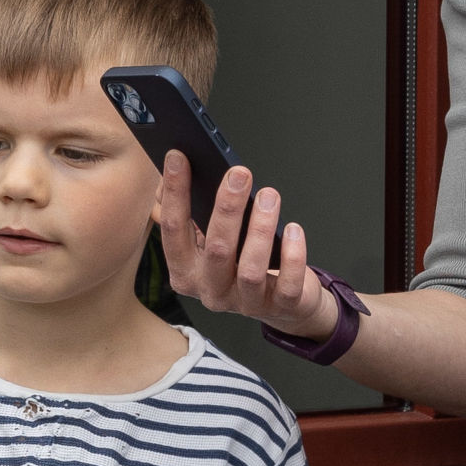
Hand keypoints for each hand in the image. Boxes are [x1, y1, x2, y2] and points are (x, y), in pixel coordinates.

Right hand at [153, 156, 336, 343]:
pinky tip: (294, 229)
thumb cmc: (241, 261)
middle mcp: (212, 292)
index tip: (178, 158)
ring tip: (269, 196)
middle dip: (227, 208)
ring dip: (261, 228)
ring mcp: (246, 303)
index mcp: (186, 272)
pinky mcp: (281, 307)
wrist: (282, 302)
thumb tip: (171, 171)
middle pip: (216, 250)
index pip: (174, 231)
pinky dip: (293, 256)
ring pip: (251, 269)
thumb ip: (188, 211)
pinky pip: (287, 284)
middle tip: (238, 174)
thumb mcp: (209, 239)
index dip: (174, 193)